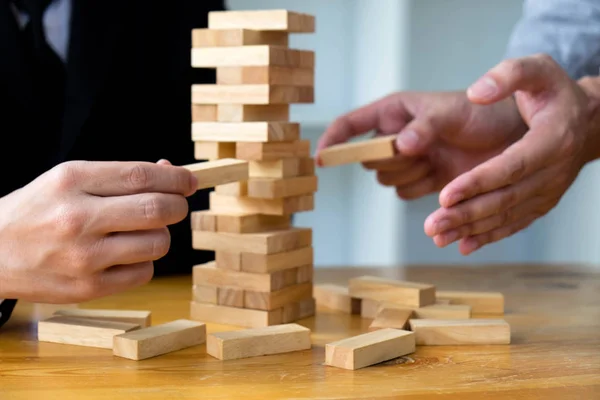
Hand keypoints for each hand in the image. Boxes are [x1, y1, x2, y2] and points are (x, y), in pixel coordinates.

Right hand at [0, 159, 196, 302]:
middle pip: (156, 210)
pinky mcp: (88, 288)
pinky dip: (145, 261)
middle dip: (178, 206)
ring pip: (157, 243)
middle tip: (176, 205)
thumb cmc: (37, 211)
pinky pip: (144, 273)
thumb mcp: (69, 179)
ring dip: (161, 235)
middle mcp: (77, 218)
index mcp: (71, 181)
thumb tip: (169, 174)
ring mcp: (83, 257)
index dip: (176, 179)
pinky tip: (126, 255)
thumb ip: (119, 177)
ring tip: (143, 232)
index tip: (190, 182)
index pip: (141, 176)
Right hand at [316, 90, 525, 199]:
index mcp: (394, 112)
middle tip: (420, 151)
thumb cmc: (481, 114)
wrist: (512, 139)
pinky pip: (406, 193)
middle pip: (369, 160)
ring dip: (409, 176)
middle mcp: (396, 136)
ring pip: (387, 180)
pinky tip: (440, 178)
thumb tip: (400, 145)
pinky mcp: (423, 181)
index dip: (333, 140)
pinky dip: (420, 191)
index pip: (350, 125)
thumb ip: (424, 126)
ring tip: (437, 161)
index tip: (322, 158)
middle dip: (392, 160)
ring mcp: (409, 160)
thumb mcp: (451, 112)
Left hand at [425, 54, 599, 253]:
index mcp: (552, 139)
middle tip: (432, 224)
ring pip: (507, 216)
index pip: (512, 166)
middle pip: (506, 199)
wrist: (588, 122)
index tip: (445, 194)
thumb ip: (508, 75)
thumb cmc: (555, 93)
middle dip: (466, 213)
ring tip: (438, 236)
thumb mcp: (538, 70)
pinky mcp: (541, 203)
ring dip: (471, 229)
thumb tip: (475, 93)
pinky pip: (515, 223)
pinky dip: (488, 236)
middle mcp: (553, 171)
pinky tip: (463, 245)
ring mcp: (548, 191)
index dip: (478, 182)